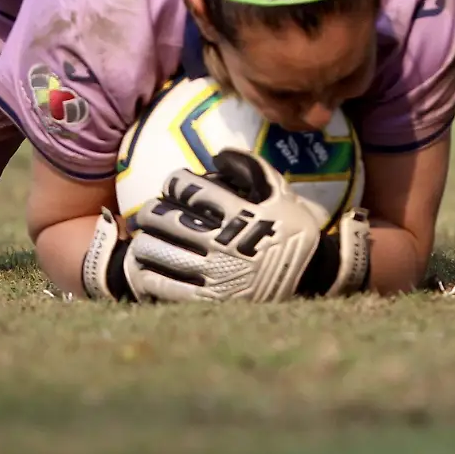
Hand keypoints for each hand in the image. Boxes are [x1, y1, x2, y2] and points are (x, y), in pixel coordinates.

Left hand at [124, 149, 369, 303]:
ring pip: (160, 252)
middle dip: (151, 214)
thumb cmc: (290, 231)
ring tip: (144, 243)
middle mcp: (223, 239)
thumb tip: (219, 154)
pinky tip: (143, 271)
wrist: (311, 277)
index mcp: (238, 211)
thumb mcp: (280, 192)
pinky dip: (147, 276)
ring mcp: (215, 271)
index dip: (175, 183)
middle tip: (147, 216)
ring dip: (145, 245)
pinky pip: (164, 286)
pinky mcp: (208, 299)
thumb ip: (252, 168)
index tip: (172, 186)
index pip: (189, 188)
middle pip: (166, 220)